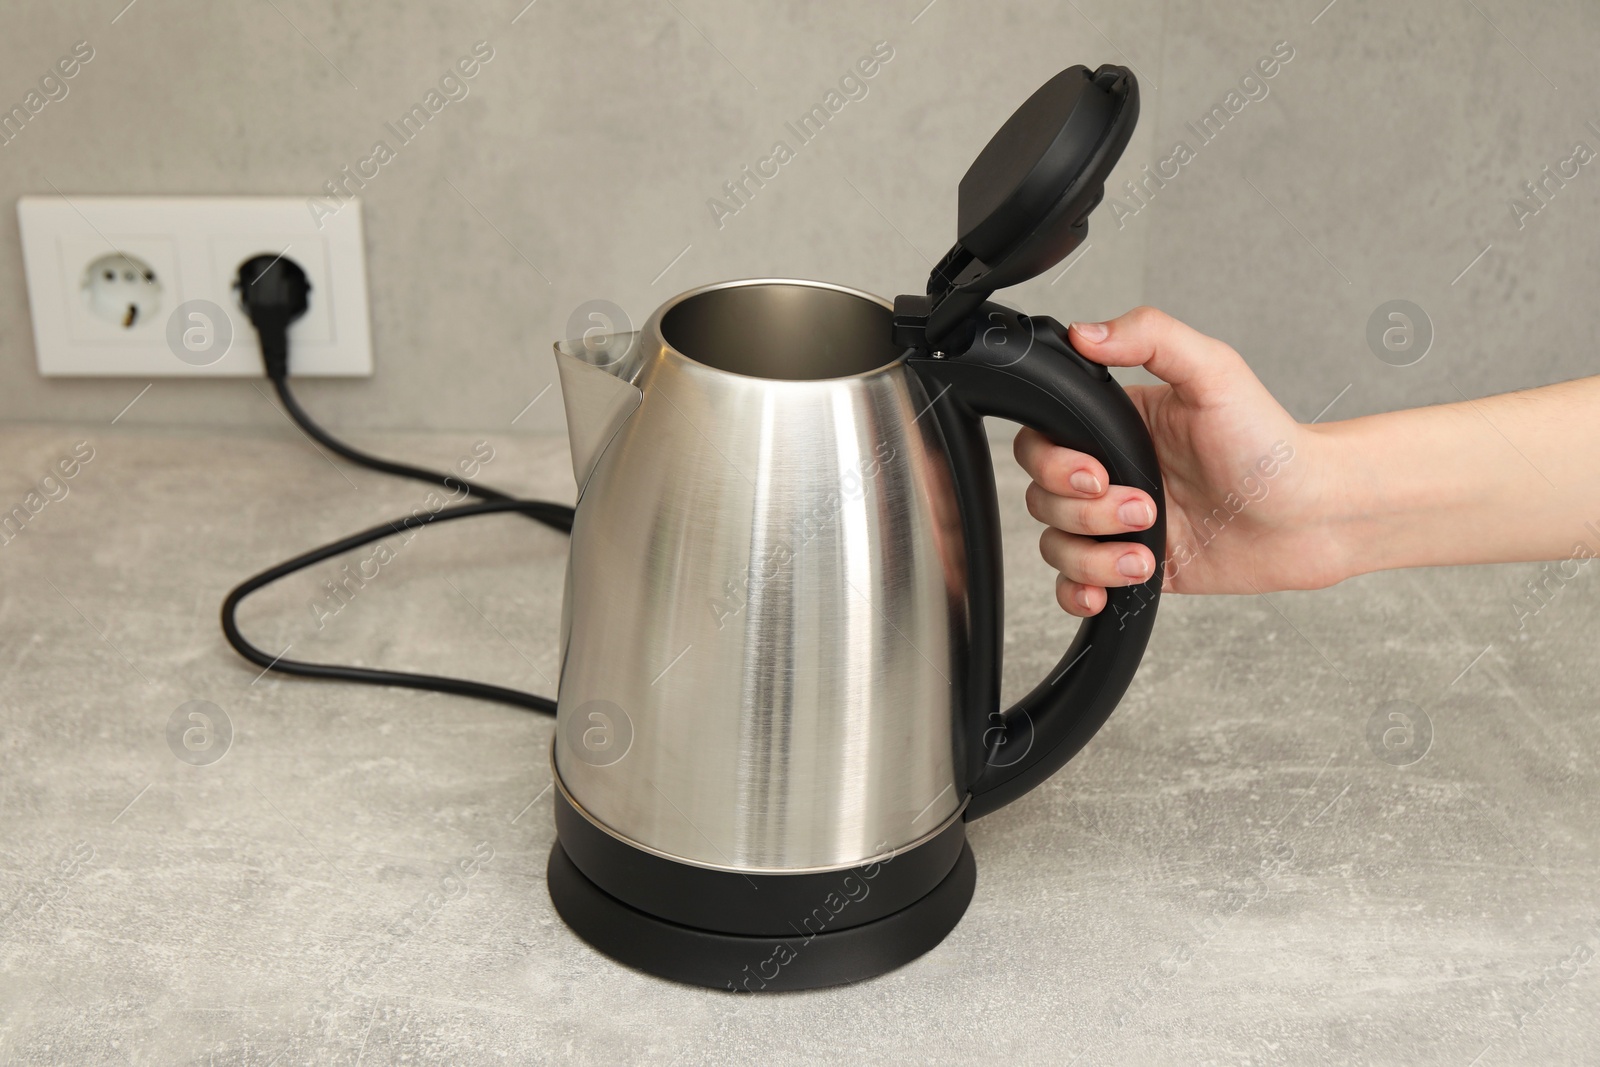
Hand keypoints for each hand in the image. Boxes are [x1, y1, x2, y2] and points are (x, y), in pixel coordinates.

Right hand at [1015, 307, 1349, 616]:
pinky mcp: (1133, 567)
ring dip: (1094, 555)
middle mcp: (1113, 473)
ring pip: (1056, 544)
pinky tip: (1106, 589)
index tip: (1099, 472)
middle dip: (1088, 513)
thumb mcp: (1215, 372)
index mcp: (1118, 426)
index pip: (1041, 441)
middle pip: (1042, 498)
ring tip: (1148, 549)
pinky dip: (1078, 590)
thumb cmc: (1271, 445)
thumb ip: (1152, 337)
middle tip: (1147, 507)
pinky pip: (1073, 584)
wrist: (1311, 517)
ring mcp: (1120, 524)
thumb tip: (1086, 331)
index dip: (1055, 463)